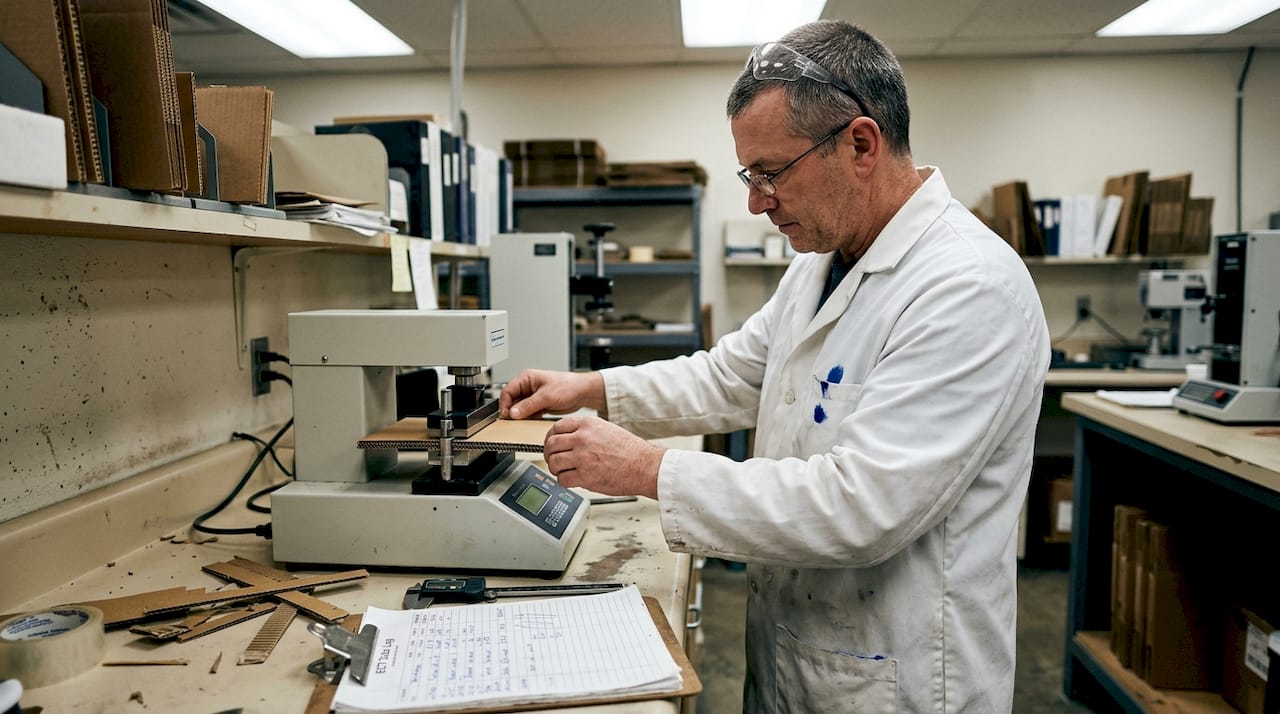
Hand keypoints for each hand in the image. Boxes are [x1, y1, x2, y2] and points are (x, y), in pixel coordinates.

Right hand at [500, 369, 606, 419]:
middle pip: (511, 400)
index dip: (504, 404)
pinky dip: (527, 418)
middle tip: (512, 422)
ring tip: (521, 423)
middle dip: (511, 411)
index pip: (507, 391)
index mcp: (526, 378)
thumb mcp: (547, 396)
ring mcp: (532, 396)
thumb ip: (528, 405)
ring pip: (518, 408)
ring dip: (519, 416)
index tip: (506, 415)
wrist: (583, 393)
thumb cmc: (569, 386)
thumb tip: (513, 413)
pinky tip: (530, 422)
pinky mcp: (538, 405)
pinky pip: (527, 413)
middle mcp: (528, 386)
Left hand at [543, 416, 662, 499]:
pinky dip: (563, 481)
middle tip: (553, 460)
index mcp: (587, 424)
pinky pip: (562, 479)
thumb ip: (586, 432)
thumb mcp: (606, 429)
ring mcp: (582, 457)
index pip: (556, 428)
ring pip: (553, 462)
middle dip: (549, 454)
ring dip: (555, 469)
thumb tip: (568, 439)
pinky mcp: (585, 476)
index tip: (551, 445)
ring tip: (563, 471)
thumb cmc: (630, 451)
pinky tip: (571, 480)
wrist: (645, 466)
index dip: (550, 438)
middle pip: (551, 445)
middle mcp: (582, 438)